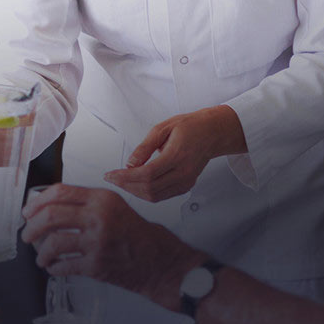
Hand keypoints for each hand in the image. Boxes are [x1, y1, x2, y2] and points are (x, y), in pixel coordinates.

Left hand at [21, 184, 203, 307]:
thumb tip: (47, 208)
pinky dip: (54, 268)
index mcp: (102, 198)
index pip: (60, 192)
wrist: (160, 261)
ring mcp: (98, 242)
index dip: (37, 202)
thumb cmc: (136, 235)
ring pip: (54, 242)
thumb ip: (86, 204)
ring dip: (41, 252)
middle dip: (32, 227)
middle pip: (51, 215)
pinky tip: (54, 268)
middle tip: (27, 235)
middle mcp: (100, 217)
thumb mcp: (114, 207)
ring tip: (40, 257)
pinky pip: (65, 265)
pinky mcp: (98, 265)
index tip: (28, 212)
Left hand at [104, 105, 244, 201]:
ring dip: (134, 191)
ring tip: (121, 181)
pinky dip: (146, 193)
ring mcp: (186, 182)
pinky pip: (162, 196)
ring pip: (155, 196)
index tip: (110, 175)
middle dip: (126, 185)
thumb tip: (129, 163)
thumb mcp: (163, 128)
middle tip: (111, 178)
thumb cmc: (190, 126)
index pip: (146, 174)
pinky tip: (136, 184)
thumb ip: (144, 147)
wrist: (213, 133)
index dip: (125, 177)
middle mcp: (183, 172)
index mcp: (177, 155)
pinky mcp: (186, 186)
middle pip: (149, 188)